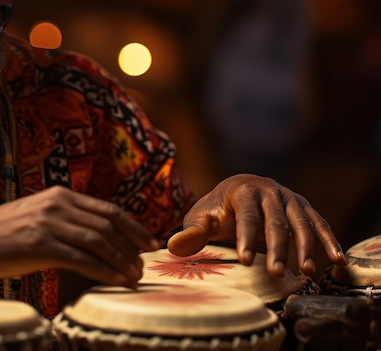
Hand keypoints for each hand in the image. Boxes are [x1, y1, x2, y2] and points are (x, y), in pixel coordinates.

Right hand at [0, 186, 158, 287]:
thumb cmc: (4, 231)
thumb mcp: (38, 213)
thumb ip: (65, 218)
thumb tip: (96, 235)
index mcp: (61, 195)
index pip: (107, 209)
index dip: (133, 226)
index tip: (148, 242)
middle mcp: (58, 205)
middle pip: (108, 225)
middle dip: (131, 247)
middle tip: (142, 265)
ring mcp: (50, 224)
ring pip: (99, 242)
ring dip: (121, 260)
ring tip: (134, 276)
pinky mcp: (41, 245)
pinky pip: (82, 259)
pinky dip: (104, 270)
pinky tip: (117, 280)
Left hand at [167, 174, 345, 276]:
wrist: (236, 193)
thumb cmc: (215, 211)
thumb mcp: (200, 219)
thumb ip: (191, 233)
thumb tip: (173, 247)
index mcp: (242, 191)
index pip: (246, 215)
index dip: (246, 238)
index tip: (245, 261)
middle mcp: (270, 191)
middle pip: (275, 221)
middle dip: (276, 248)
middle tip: (276, 274)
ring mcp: (289, 198)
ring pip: (301, 223)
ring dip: (305, 247)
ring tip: (304, 271)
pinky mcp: (303, 208)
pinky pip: (319, 224)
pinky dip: (328, 241)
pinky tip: (336, 260)